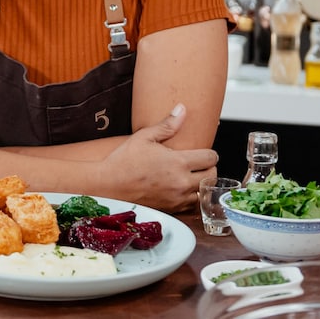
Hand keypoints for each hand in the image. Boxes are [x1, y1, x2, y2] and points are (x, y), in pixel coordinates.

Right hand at [100, 103, 217, 212]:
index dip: (210, 153)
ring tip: (194, 178)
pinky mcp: (170, 210)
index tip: (203, 152)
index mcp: (178, 163)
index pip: (210, 158)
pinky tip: (183, 192)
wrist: (107, 186)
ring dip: (202, 186)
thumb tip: (182, 109)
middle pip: (212, 177)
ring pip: (204, 194)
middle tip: (200, 165)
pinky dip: (192, 200)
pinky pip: (191, 208)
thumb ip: (167, 125)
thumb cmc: (123, 161)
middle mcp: (181, 183)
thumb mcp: (144, 137)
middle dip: (209, 169)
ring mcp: (176, 199)